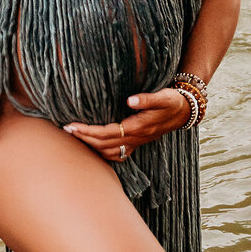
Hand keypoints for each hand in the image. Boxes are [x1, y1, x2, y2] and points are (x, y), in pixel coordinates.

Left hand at [65, 88, 192, 161]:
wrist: (185, 112)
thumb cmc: (173, 102)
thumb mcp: (163, 97)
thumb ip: (147, 99)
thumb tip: (129, 100)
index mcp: (138, 128)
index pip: (107, 133)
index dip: (88, 132)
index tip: (72, 126)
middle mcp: (135, 139)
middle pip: (104, 145)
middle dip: (84, 138)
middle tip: (65, 129)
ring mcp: (136, 143)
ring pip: (108, 152)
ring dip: (91, 146)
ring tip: (75, 136)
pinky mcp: (136, 143)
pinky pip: (116, 154)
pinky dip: (102, 153)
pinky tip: (93, 146)